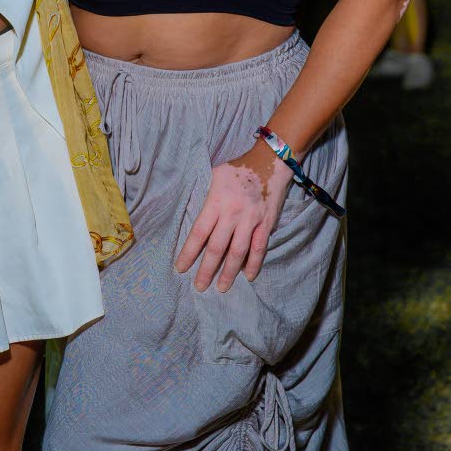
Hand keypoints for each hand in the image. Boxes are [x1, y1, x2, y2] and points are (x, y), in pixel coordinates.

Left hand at [175, 140, 293, 292]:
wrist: (269, 162)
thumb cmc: (238, 169)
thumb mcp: (215, 175)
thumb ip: (207, 197)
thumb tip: (198, 216)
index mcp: (216, 201)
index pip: (199, 232)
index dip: (189, 252)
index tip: (181, 268)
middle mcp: (232, 213)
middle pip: (216, 247)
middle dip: (206, 269)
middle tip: (199, 287)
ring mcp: (250, 220)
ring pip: (238, 252)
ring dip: (229, 272)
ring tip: (221, 287)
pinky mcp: (266, 224)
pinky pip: (259, 248)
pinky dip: (254, 263)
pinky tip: (248, 276)